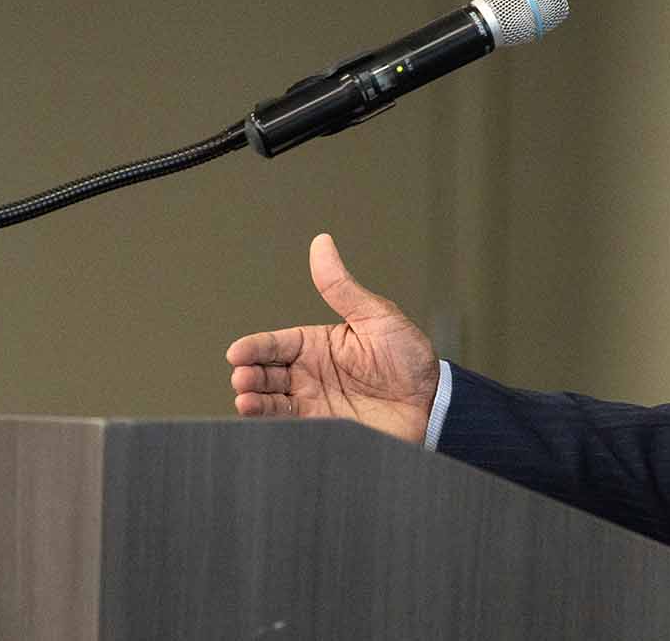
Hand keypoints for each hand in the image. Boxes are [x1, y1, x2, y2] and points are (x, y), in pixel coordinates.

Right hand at [225, 233, 439, 442]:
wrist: (432, 403)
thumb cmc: (408, 358)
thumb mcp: (376, 315)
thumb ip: (342, 287)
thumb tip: (322, 242)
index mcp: (318, 344)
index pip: (277, 344)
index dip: (255, 347)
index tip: (237, 352)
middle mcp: (310, 373)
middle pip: (267, 372)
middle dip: (249, 374)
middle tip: (242, 376)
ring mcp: (314, 401)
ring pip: (272, 399)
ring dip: (254, 398)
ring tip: (245, 397)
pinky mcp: (322, 426)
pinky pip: (289, 424)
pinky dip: (270, 420)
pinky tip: (258, 415)